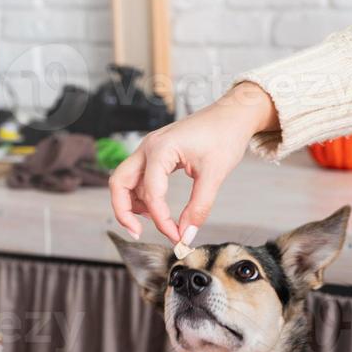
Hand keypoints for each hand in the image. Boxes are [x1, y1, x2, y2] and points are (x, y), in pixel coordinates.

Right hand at [109, 82, 278, 242]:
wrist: (232, 115)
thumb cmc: (225, 135)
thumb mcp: (214, 175)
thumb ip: (199, 208)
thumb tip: (186, 235)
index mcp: (161, 149)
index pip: (152, 194)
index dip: (161, 220)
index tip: (176, 237)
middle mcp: (148, 147)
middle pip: (119, 183)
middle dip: (123, 211)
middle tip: (137, 233)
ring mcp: (149, 149)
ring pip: (125, 180)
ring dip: (131, 204)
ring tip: (153, 221)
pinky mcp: (155, 153)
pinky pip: (137, 177)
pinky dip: (141, 195)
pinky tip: (155, 208)